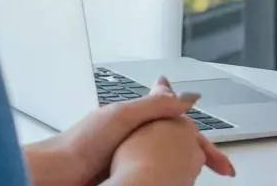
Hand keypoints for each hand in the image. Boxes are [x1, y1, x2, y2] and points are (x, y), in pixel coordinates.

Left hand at [26, 77, 233, 185]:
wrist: (58, 175)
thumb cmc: (81, 144)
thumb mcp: (123, 116)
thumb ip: (154, 106)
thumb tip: (185, 99)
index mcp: (133, 116)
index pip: (176, 120)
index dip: (199, 135)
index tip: (217, 153)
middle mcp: (132, 136)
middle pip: (175, 141)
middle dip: (198, 153)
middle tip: (218, 167)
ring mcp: (128, 157)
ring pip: (166, 160)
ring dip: (184, 167)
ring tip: (199, 174)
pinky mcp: (122, 176)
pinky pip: (152, 174)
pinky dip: (166, 177)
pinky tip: (172, 181)